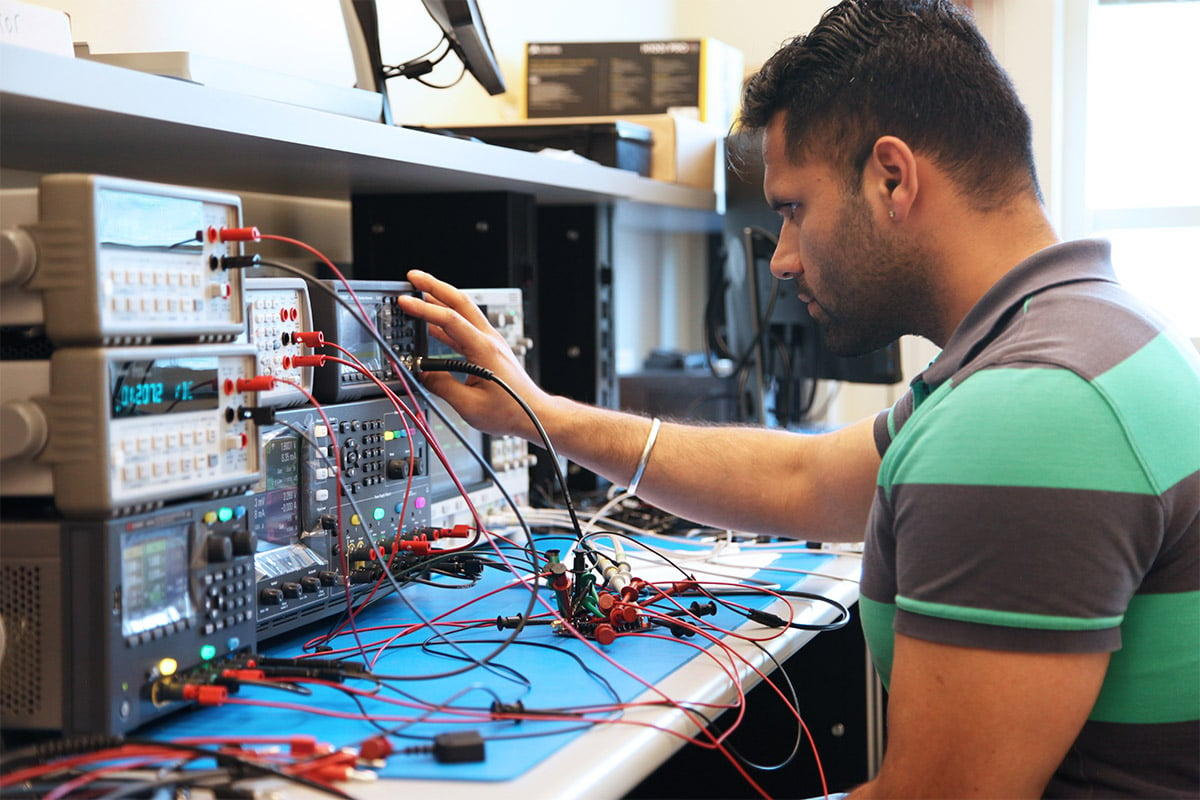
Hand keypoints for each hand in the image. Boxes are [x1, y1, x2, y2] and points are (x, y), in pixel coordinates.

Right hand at [396, 270, 552, 440]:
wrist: (534, 414)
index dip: (425, 309)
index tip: (405, 301)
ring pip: (463, 312)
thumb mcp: (469, 405)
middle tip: (413, 277)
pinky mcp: (488, 350)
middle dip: (434, 285)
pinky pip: (463, 328)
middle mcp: (489, 339)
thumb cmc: (510, 411)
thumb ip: (442, 386)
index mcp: (484, 349)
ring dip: (440, 299)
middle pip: (460, 302)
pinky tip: (431, 324)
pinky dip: (445, 321)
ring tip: (418, 293)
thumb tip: (421, 373)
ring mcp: (490, 342)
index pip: (450, 320)